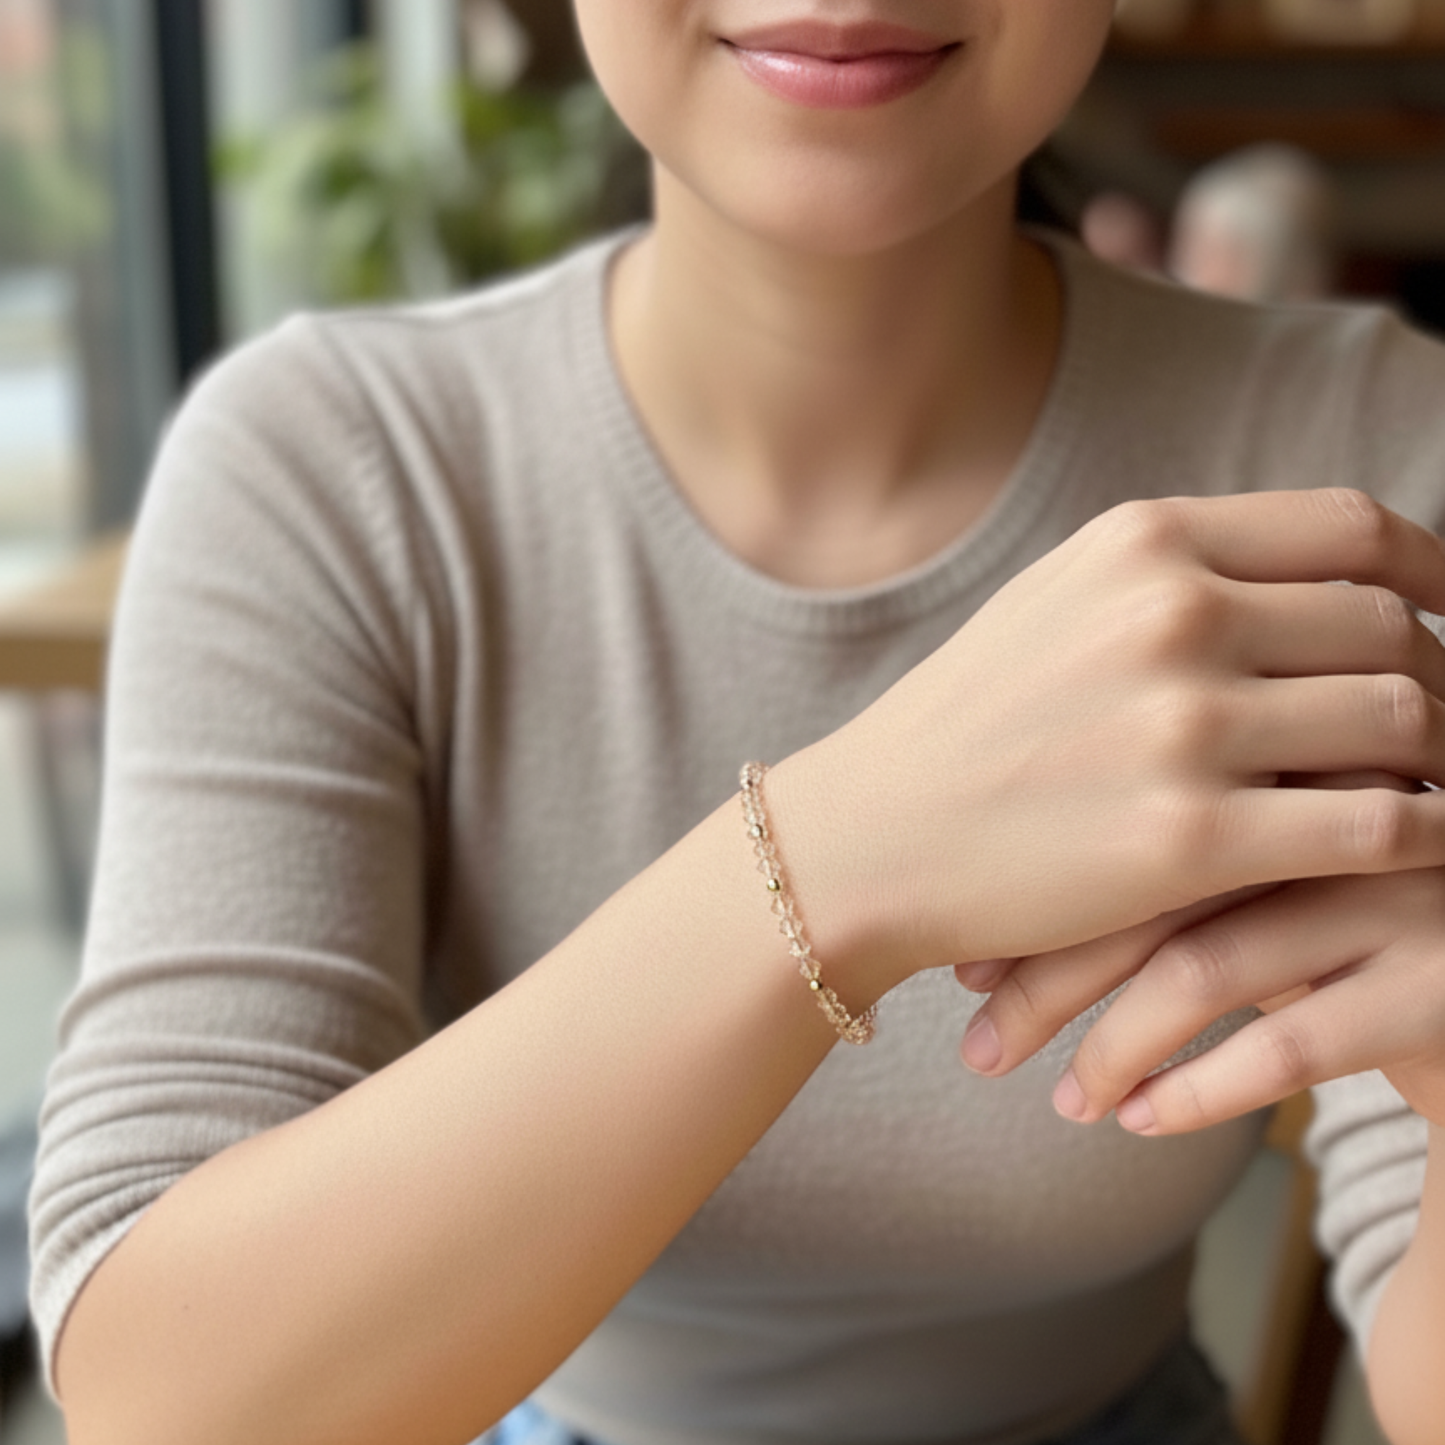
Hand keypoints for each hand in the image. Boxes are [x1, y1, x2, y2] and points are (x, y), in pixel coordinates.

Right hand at [773, 490, 1444, 997]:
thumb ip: (1176, 575)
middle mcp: (1169, 614)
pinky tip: (1423, 844)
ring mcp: (1180, 724)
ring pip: (1402, 719)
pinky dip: (1429, 834)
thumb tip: (1316, 581)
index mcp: (1142, 542)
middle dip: (1442, 676)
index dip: (1435, 569)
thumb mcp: (1058, 604)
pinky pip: (1377, 825)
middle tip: (1443, 724)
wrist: (872, 835)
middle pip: (1388, 624)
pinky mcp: (1188, 837)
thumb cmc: (967, 725)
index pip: (1352, 527)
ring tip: (1434, 783)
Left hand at [957, 773, 1444, 1131]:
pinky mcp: (1442, 980)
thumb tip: (970, 937)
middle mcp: (1330, 802)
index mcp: (1267, 751)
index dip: (1024, 897)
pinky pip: (1295, 1043)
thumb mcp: (1241, 874)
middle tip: (977, 1043)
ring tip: (1060, 1101)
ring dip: (1111, 1047)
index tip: (961, 966)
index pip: (1110, 812)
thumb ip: (1144, 867)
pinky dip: (1200, 1090)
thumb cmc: (1335, 916)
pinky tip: (1136, 1121)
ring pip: (1207, 964)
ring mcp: (1393, 885)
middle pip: (1144, 881)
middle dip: (1044, 974)